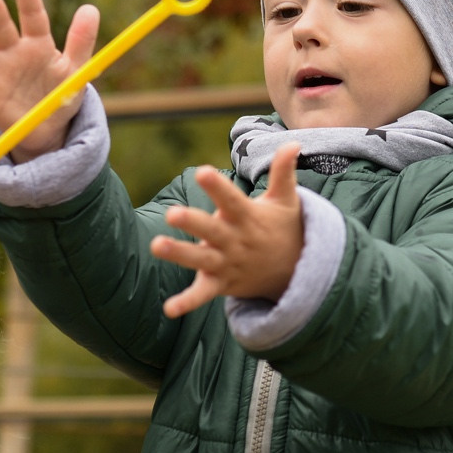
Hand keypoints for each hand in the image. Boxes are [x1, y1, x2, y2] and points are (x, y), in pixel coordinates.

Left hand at [151, 143, 304, 317]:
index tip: (201, 171)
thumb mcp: (286, 200)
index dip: (217, 187)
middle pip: (212, 231)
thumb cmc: (284, 228)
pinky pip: (202, 295)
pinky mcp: (221, 284)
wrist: (296, 273)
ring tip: (156, 246)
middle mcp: (235, 241)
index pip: (231, 199)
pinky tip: (168, 309)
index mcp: (247, 217)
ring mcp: (227, 264)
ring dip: (180, 254)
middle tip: (173, 213)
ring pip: (200, 260)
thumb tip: (292, 142)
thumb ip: (283, 172)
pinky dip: (187, 303)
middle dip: (193, 223)